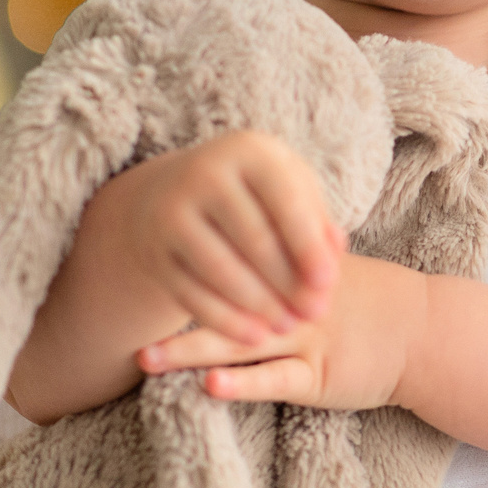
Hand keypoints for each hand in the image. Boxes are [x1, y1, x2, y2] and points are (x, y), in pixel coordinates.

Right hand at [104, 130, 346, 346]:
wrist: (175, 193)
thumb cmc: (255, 195)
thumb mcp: (290, 191)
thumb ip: (317, 221)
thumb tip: (333, 260)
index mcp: (247, 151)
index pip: (284, 200)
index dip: (308, 244)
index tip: (328, 283)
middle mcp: (204, 173)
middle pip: (253, 238)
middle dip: (288, 282)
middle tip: (315, 313)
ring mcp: (172, 212)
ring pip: (221, 269)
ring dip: (260, 305)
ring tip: (288, 326)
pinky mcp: (155, 251)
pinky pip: (192, 293)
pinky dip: (225, 320)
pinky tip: (254, 337)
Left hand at [138, 255, 426, 410]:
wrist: (422, 331)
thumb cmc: (366, 300)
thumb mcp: (319, 266)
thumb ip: (278, 251)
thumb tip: (230, 230)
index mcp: (285, 268)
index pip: (229, 260)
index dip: (183, 265)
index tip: (135, 264)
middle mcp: (288, 301)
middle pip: (222, 301)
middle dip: (171, 310)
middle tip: (124, 312)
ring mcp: (303, 339)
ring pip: (239, 343)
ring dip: (190, 352)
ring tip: (146, 358)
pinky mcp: (318, 376)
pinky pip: (275, 380)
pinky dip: (243, 383)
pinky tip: (210, 387)